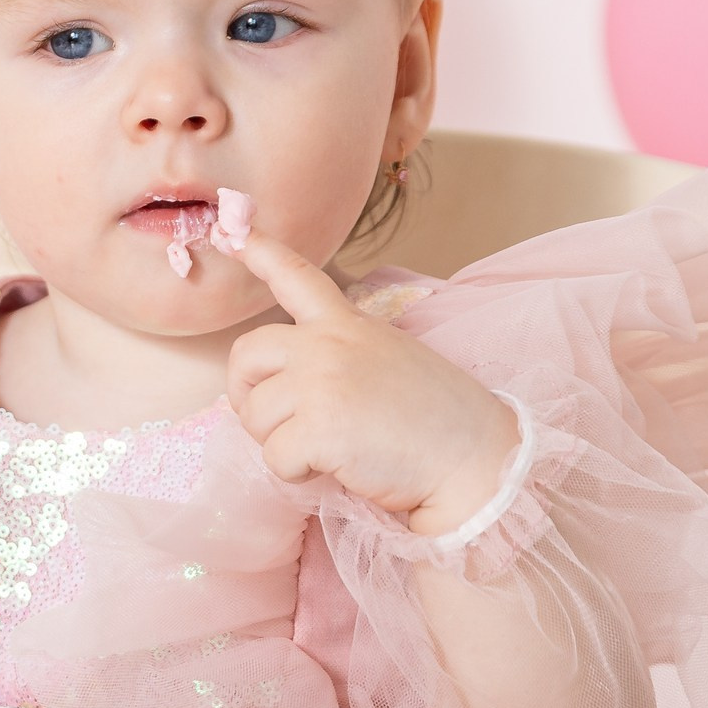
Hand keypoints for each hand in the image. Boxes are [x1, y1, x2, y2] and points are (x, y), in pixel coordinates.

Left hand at [225, 234, 521, 538]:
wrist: (475, 459)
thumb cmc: (437, 419)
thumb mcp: (389, 356)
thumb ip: (339, 352)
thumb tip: (290, 379)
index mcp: (348, 324)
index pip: (297, 277)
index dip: (261, 253)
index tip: (232, 233)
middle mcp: (327, 344)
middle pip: (245, 356)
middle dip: (248, 394)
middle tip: (280, 423)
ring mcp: (320, 381)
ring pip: (255, 415)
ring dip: (280, 442)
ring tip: (329, 448)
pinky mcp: (318, 426)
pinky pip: (274, 457)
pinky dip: (296, 474)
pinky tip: (336, 467)